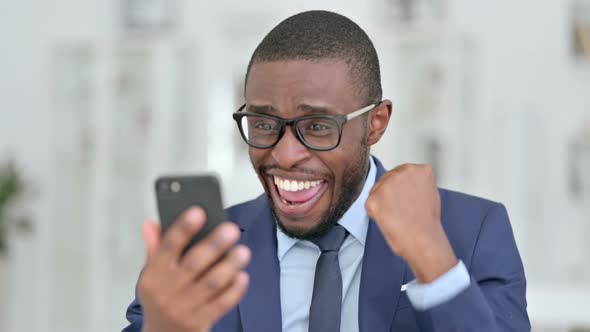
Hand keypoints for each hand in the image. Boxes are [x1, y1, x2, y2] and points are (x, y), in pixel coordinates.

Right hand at [138, 207, 250, 331]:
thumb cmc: (160, 299)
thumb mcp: (150, 275)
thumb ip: (154, 249)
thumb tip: (150, 223)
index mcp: (154, 275)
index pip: (167, 247)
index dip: (183, 228)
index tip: (198, 212)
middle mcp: (168, 290)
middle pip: (193, 264)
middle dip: (214, 245)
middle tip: (231, 229)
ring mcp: (185, 307)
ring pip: (211, 284)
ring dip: (229, 266)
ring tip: (243, 251)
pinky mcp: (201, 321)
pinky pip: (221, 304)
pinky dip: (234, 290)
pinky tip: (243, 276)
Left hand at [365, 164, 456, 282]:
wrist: (424, 241)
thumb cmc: (427, 223)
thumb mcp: (430, 193)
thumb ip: (416, 183)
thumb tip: (403, 184)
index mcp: (419, 169)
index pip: (401, 174)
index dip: (403, 191)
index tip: (409, 202)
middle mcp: (402, 171)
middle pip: (387, 180)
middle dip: (391, 195)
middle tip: (402, 212)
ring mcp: (387, 184)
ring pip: (377, 192)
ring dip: (383, 204)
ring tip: (398, 217)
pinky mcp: (374, 198)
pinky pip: (370, 205)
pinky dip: (376, 215)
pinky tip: (390, 221)